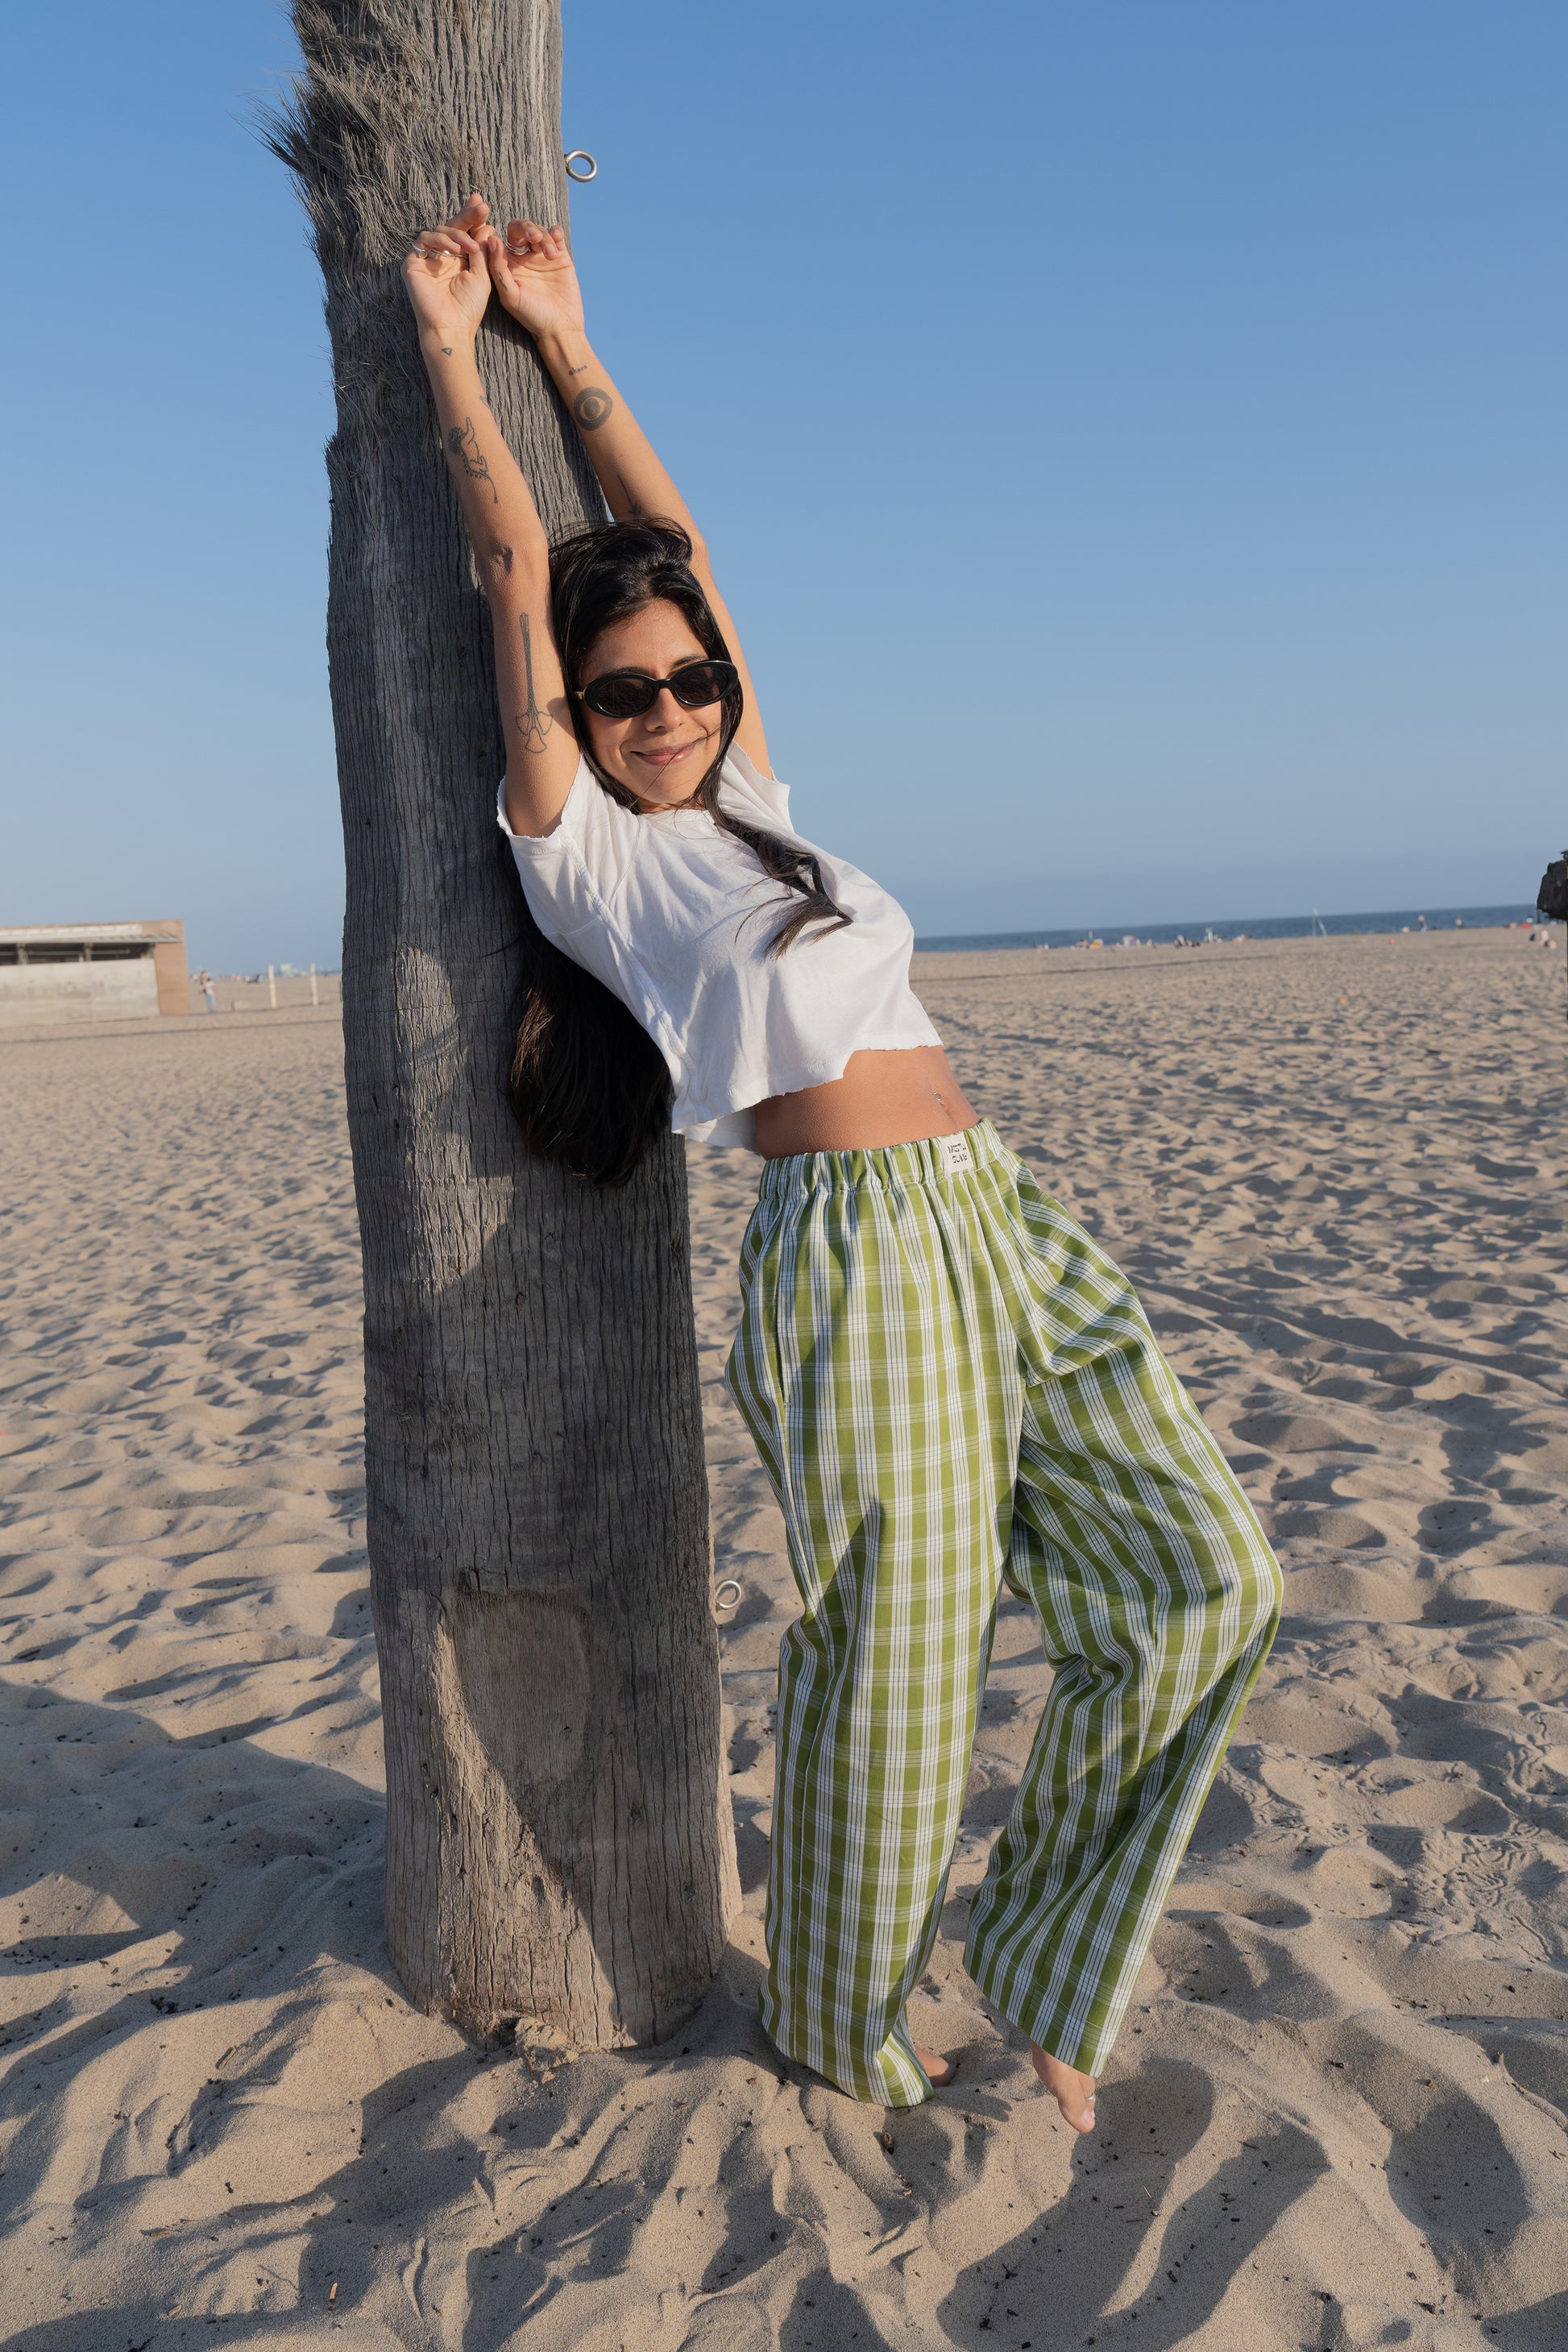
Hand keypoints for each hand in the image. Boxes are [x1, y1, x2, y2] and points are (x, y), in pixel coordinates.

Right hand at [402, 198, 494, 346]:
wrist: (451, 327)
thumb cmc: (468, 308)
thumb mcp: (481, 275)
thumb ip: (482, 250)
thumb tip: (487, 224)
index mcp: (458, 259)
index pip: (465, 232)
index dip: (473, 217)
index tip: (484, 205)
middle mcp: (441, 256)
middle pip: (452, 226)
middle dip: (467, 215)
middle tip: (481, 207)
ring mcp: (426, 259)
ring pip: (439, 230)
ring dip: (457, 233)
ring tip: (470, 247)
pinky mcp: (412, 263)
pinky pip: (423, 239)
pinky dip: (440, 240)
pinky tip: (455, 251)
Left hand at [482, 214, 586, 343]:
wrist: (560, 327)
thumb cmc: (531, 315)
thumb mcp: (510, 294)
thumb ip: (498, 267)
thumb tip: (493, 239)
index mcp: (506, 265)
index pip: (500, 238)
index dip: (501, 232)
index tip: (500, 236)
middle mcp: (523, 257)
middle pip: (519, 229)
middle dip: (526, 228)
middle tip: (533, 238)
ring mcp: (541, 255)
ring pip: (539, 231)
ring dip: (544, 237)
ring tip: (550, 255)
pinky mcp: (560, 256)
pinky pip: (556, 235)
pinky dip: (556, 232)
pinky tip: (557, 240)